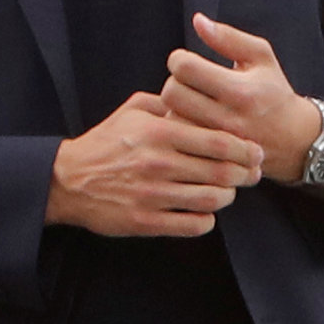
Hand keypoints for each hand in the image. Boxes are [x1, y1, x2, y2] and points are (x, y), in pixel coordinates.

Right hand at [46, 90, 263, 237]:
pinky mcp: (145, 221)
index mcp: (160, 132)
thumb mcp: (133, 109)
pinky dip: (207, 220)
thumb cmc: (105, 142)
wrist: (67, 180)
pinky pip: (192, 225)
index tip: (256, 152)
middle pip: (222, 172)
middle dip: (246, 174)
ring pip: (211, 200)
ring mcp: (152, 194)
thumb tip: (201, 99)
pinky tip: (206, 212)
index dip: (246, 149)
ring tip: (229, 192)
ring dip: (228, 197)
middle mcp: (159, 163)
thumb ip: (169, 103)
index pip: (220, 141)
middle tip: (253, 174)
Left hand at [166, 17, 323, 188]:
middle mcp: (229, 118)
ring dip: (174, 107)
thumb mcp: (261, 56)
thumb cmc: (274, 91)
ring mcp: (219, 142)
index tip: (187, 61)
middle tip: (186, 82)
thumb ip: (228, 37)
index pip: (186, 68)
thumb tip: (198, 20)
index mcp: (240, 90)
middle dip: (174, 82)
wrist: (294, 140)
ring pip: (171, 118)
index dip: (179, 59)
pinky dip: (180, 128)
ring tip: (189, 102)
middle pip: (172, 93)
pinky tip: (191, 121)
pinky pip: (180, 139)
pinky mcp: (213, 157)